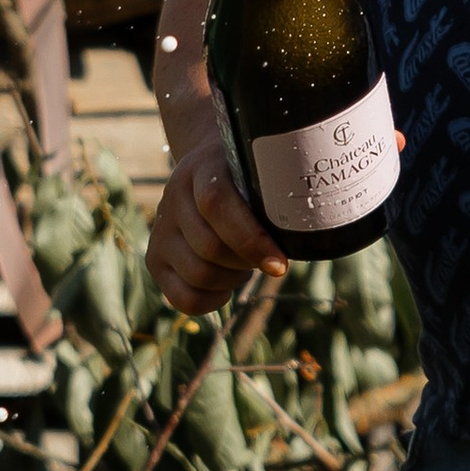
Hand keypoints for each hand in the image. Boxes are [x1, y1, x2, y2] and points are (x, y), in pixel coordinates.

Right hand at [146, 136, 286, 312]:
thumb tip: (315, 230)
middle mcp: (173, 196)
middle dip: (246, 263)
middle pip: (209, 248)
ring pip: (198, 275)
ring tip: (243, 265)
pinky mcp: (155, 258)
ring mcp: (160, 228)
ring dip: (231, 280)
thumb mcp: (260, 175)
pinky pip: (183, 299)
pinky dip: (212, 302)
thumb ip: (277, 197)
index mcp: (201, 168)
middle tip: (266, 259)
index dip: (250, 239)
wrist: (207, 169)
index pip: (217, 204)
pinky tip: (226, 287)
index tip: (281, 265)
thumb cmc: (247, 180)